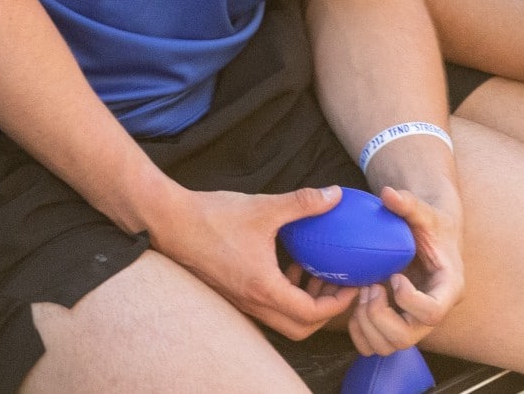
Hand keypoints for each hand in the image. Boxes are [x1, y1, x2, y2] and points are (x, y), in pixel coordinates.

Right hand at [145, 184, 358, 339]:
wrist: (171, 223)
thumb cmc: (214, 217)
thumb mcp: (265, 207)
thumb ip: (303, 202)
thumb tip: (335, 195)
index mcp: (263, 288)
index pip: (310, 314)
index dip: (337, 304)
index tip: (353, 285)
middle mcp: (252, 302)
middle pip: (299, 329)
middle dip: (324, 313)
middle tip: (339, 286)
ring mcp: (241, 301)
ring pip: (282, 320)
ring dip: (305, 304)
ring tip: (318, 275)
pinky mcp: (233, 292)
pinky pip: (268, 307)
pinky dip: (286, 295)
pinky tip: (291, 265)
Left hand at [332, 184, 462, 357]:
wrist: (429, 239)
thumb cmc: (429, 226)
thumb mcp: (424, 213)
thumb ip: (408, 203)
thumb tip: (388, 193)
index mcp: (449, 287)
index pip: (434, 313)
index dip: (409, 301)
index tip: (394, 277)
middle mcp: (433, 311)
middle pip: (407, 337)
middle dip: (379, 316)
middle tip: (370, 287)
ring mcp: (414, 324)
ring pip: (389, 347)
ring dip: (366, 325)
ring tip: (362, 293)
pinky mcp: (398, 326)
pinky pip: (375, 347)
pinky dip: (359, 334)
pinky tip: (356, 307)